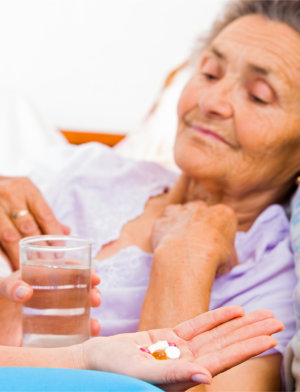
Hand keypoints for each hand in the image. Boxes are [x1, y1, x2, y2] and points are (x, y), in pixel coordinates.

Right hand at [0, 176, 69, 269]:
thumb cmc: (11, 193)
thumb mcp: (28, 196)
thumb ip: (44, 214)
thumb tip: (66, 232)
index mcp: (26, 188)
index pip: (45, 215)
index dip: (54, 235)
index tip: (59, 251)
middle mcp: (9, 195)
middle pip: (28, 227)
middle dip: (39, 249)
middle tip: (46, 265)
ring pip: (10, 237)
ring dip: (20, 255)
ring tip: (28, 269)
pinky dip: (5, 254)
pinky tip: (11, 264)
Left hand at [0, 270, 100, 344]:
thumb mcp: (0, 287)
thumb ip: (9, 286)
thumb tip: (26, 292)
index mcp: (42, 278)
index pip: (69, 270)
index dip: (85, 272)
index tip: (96, 278)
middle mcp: (51, 296)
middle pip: (78, 292)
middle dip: (92, 295)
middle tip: (96, 299)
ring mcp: (51, 317)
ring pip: (77, 314)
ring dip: (90, 317)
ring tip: (95, 324)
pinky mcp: (48, 336)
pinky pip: (69, 335)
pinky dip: (83, 334)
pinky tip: (89, 334)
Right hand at [79, 306, 282, 390]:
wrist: (94, 361)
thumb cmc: (113, 372)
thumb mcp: (143, 375)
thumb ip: (174, 375)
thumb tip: (207, 377)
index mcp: (185, 376)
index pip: (224, 359)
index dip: (248, 346)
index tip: (270, 336)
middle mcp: (188, 363)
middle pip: (227, 344)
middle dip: (253, 332)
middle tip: (278, 320)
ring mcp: (180, 349)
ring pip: (217, 334)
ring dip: (240, 323)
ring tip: (263, 313)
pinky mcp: (169, 337)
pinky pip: (198, 324)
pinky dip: (216, 317)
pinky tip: (235, 311)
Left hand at [152, 200, 237, 275]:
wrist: (188, 258)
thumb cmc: (214, 258)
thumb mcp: (232, 260)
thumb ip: (228, 254)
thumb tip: (226, 261)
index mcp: (223, 213)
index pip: (223, 218)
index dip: (218, 232)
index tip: (215, 245)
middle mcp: (201, 208)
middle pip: (200, 212)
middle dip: (198, 223)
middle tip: (197, 243)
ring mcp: (179, 212)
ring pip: (179, 212)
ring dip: (179, 222)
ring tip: (180, 242)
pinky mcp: (162, 221)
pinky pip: (163, 223)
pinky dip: (164, 231)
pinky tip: (166, 243)